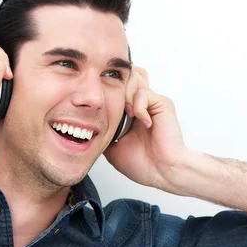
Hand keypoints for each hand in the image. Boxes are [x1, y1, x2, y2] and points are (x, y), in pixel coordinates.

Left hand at [104, 66, 189, 188]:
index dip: (107, 87)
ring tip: (126, 113)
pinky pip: (144, 93)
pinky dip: (138, 106)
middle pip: (127, 73)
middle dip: (116, 84)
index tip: (97, 106)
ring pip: (135, 76)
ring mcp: (152, 102)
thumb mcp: (111, 146)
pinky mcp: (162, 104)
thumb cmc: (142, 163)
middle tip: (110, 105)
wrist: (161, 173)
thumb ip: (101, 131)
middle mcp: (142, 102)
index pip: (119, 84)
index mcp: (131, 110)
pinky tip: (140, 121)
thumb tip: (84, 125)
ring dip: (125, 92)